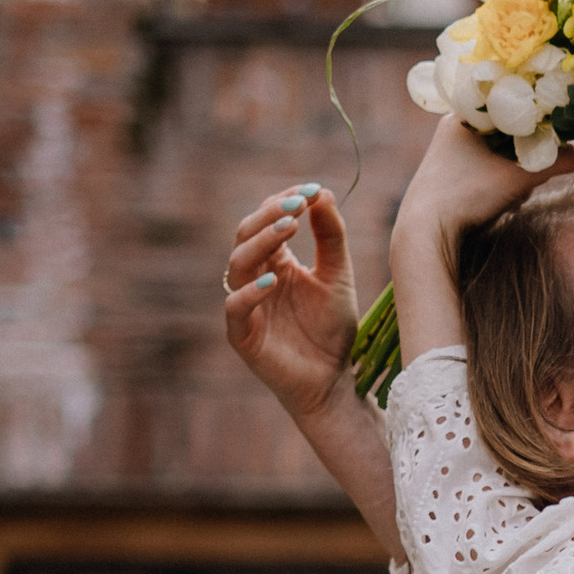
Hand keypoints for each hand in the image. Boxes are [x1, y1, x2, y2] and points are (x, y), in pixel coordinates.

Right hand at [224, 184, 359, 423]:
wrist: (334, 382)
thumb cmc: (332, 331)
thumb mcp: (337, 276)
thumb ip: (331, 237)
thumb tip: (323, 192)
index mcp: (274, 262)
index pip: (267, 221)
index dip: (284, 202)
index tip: (311, 190)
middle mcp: (255, 279)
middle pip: (246, 235)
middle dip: (269, 215)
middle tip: (298, 204)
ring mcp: (246, 306)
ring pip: (237, 265)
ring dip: (261, 242)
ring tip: (290, 228)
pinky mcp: (243, 336)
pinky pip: (235, 309)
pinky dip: (250, 293)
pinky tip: (273, 281)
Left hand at [387, 112, 573, 364]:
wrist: (425, 235)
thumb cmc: (467, 195)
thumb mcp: (521, 175)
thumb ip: (563, 160)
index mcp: (464, 114)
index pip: (511, 97)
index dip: (540, 105)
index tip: (567, 112)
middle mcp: (456, 129)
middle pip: (509, 124)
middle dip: (535, 138)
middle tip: (560, 145)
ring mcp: (453, 155)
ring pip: (502, 148)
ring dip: (522, 160)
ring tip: (532, 177)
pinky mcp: (455, 180)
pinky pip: (492, 167)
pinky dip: (508, 176)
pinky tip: (513, 195)